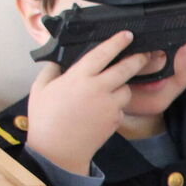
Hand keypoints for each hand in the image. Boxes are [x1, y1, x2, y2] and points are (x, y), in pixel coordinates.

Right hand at [25, 31, 150, 174]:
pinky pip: (120, 107)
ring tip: (108, 91)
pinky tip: (100, 111)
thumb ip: (51, 71)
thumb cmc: (46, 119)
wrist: (59, 151)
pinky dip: (115, 106)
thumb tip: (58, 63)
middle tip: (145, 54)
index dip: (117, 42)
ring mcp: (110, 105)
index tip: (127, 34)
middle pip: (125, 69)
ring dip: (121, 87)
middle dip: (138, 59)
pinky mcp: (116, 119)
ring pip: (125, 90)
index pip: (102, 53)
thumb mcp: (40, 89)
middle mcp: (98, 89)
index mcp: (79, 77)